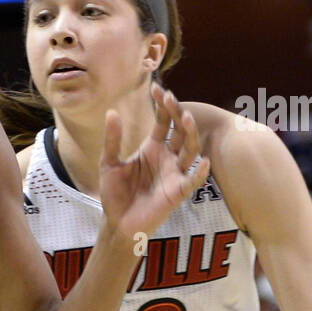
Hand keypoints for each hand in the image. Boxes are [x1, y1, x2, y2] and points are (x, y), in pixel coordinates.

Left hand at [99, 83, 210, 244]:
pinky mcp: (177, 192)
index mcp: (152, 148)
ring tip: (185, 118)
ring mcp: (174, 173)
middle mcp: (167, 157)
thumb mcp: (109, 163)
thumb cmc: (115, 193)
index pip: (163, 122)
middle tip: (170, 98)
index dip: (162, 106)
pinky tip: (202, 161)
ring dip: (189, 134)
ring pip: (189, 150)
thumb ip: (112, 140)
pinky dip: (199, 172)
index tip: (158, 88)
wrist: (117, 222)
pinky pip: (192, 181)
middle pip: (179, 131)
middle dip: (177, 114)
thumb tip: (111, 112)